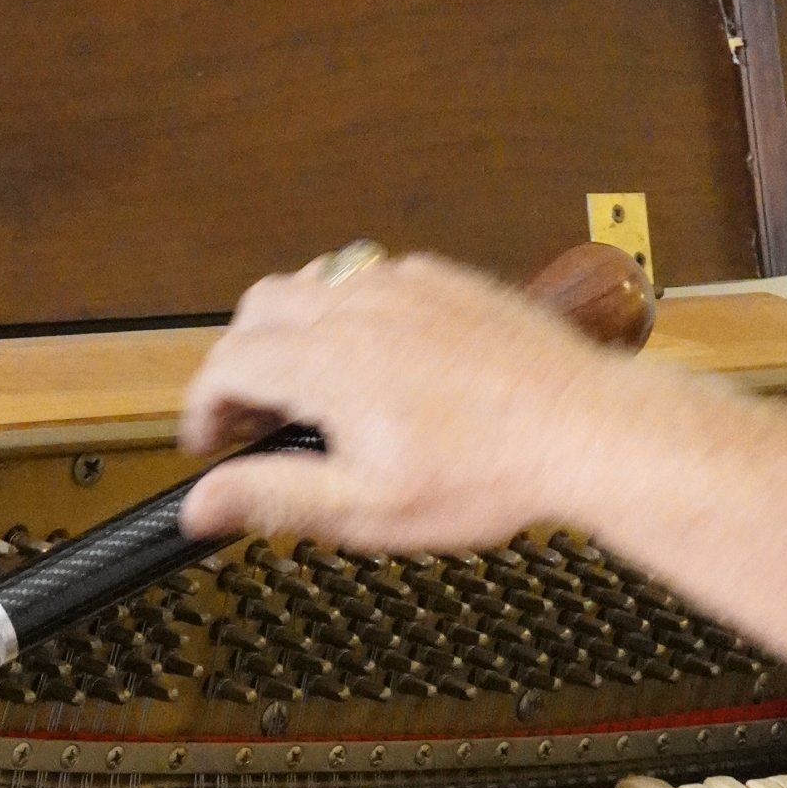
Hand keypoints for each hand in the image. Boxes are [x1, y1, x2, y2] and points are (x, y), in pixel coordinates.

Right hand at [176, 251, 633, 551]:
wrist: (586, 431)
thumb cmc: (491, 474)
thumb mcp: (368, 509)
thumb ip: (274, 497)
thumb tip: (200, 504)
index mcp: (331, 361)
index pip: (227, 364)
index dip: (203, 406)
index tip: (208, 441)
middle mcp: (361, 307)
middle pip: (258, 309)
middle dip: (241, 361)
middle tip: (255, 419)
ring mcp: (405, 285)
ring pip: (313, 284)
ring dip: (292, 332)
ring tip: (312, 392)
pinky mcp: (445, 281)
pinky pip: (371, 278)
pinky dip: (351, 314)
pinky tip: (377, 364)